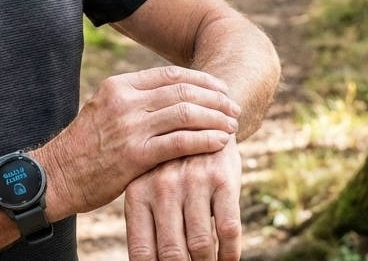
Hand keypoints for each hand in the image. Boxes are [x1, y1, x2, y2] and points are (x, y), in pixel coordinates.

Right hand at [39, 66, 239, 214]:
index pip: (170, 75)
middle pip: (183, 91)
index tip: (220, 90)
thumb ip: (133, 101)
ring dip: (216, 119)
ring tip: (233, 125)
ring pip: (186, 113)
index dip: (202, 81)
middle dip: (215, 99)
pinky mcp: (135, 155)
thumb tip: (167, 96)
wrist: (56, 176)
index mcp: (119, 86)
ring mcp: (130, 127)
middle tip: (234, 108)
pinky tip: (220, 143)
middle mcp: (126, 101)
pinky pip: (181, 142)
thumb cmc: (84, 148)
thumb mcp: (104, 110)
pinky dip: (205, 140)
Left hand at [123, 141, 242, 260]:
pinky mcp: (222, 179)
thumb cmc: (170, 167)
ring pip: (202, 246)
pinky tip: (228, 259)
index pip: (143, 252)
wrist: (201, 120)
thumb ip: (147, 223)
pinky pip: (229, 229)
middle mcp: (162, 188)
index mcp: (137, 194)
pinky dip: (230, 253)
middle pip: (173, 253)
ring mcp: (193, 182)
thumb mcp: (149, 187)